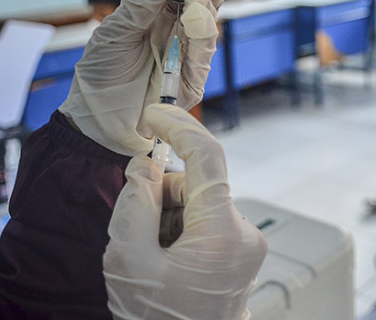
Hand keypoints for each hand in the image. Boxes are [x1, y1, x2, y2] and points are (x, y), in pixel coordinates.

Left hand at [59, 0, 224, 155]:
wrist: (96, 117)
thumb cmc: (103, 71)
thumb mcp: (116, 27)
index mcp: (164, 11)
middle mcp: (182, 28)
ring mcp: (190, 53)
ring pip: (209, 18)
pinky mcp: (193, 78)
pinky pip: (203, 51)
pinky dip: (201, 30)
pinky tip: (193, 11)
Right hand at [103, 104, 266, 319]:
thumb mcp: (129, 262)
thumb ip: (134, 203)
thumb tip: (143, 166)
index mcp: (223, 232)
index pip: (207, 156)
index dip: (178, 126)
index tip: (154, 113)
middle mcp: (244, 233)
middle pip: (197, 184)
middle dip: (161, 196)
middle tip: (139, 234)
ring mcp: (245, 244)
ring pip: (198, 204)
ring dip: (168, 218)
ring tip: (155, 260)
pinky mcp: (240, 252)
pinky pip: (206, 222)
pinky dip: (180, 231)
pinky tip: (168, 262)